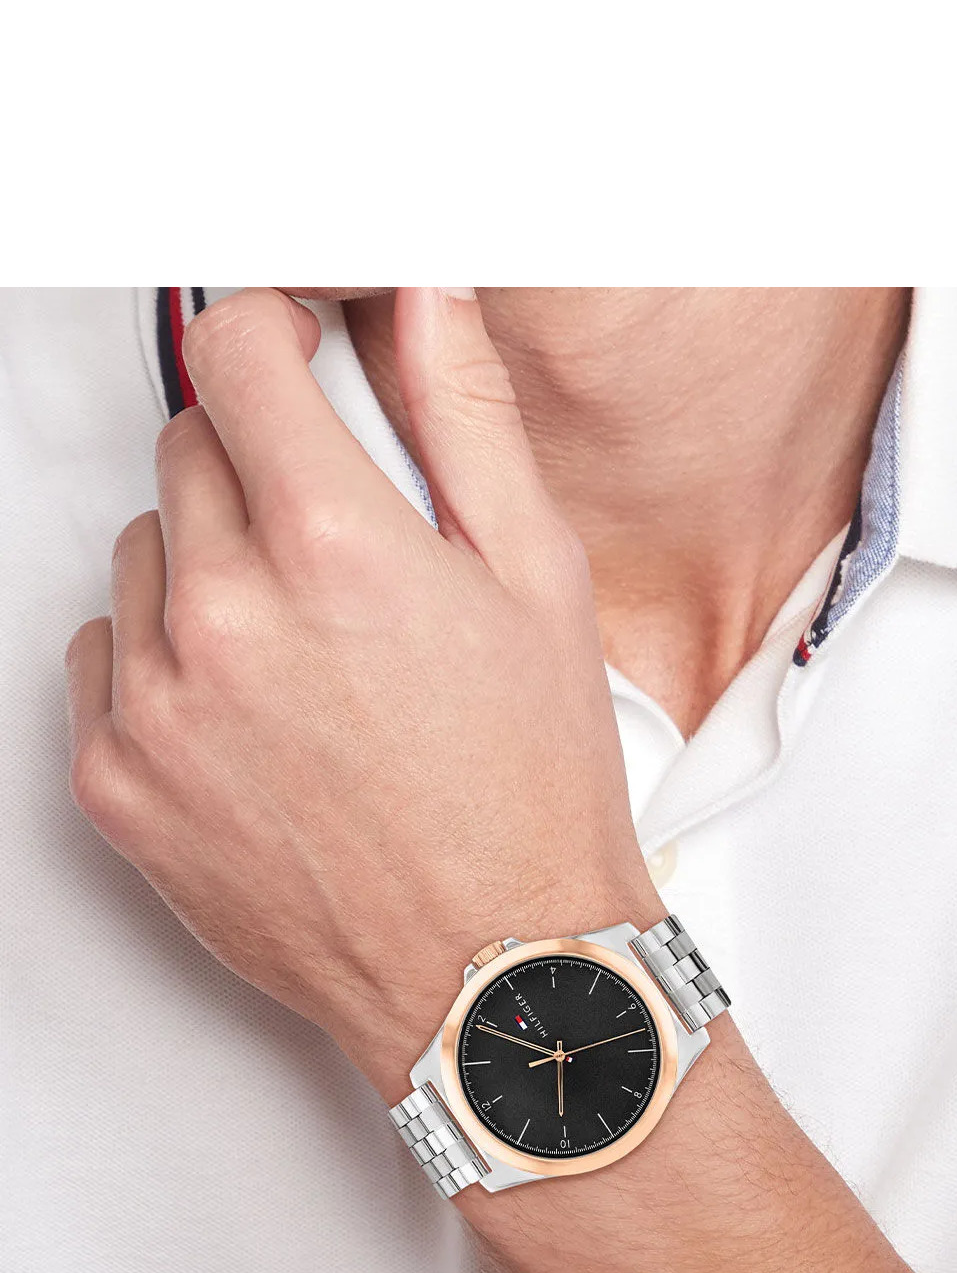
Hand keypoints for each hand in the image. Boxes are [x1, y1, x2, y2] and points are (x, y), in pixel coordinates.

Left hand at [65, 288, 662, 1093]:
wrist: (490, 973)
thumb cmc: (529, 795)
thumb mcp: (537, 584)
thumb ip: (465, 418)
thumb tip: (419, 299)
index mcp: (334, 548)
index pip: (236, 353)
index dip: (270, 335)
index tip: (290, 361)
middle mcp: (224, 618)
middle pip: (187, 450)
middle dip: (257, 465)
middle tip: (338, 548)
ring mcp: (157, 706)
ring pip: (140, 553)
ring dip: (206, 567)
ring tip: (302, 650)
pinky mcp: (116, 782)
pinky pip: (103, 656)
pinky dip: (163, 660)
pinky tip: (250, 712)